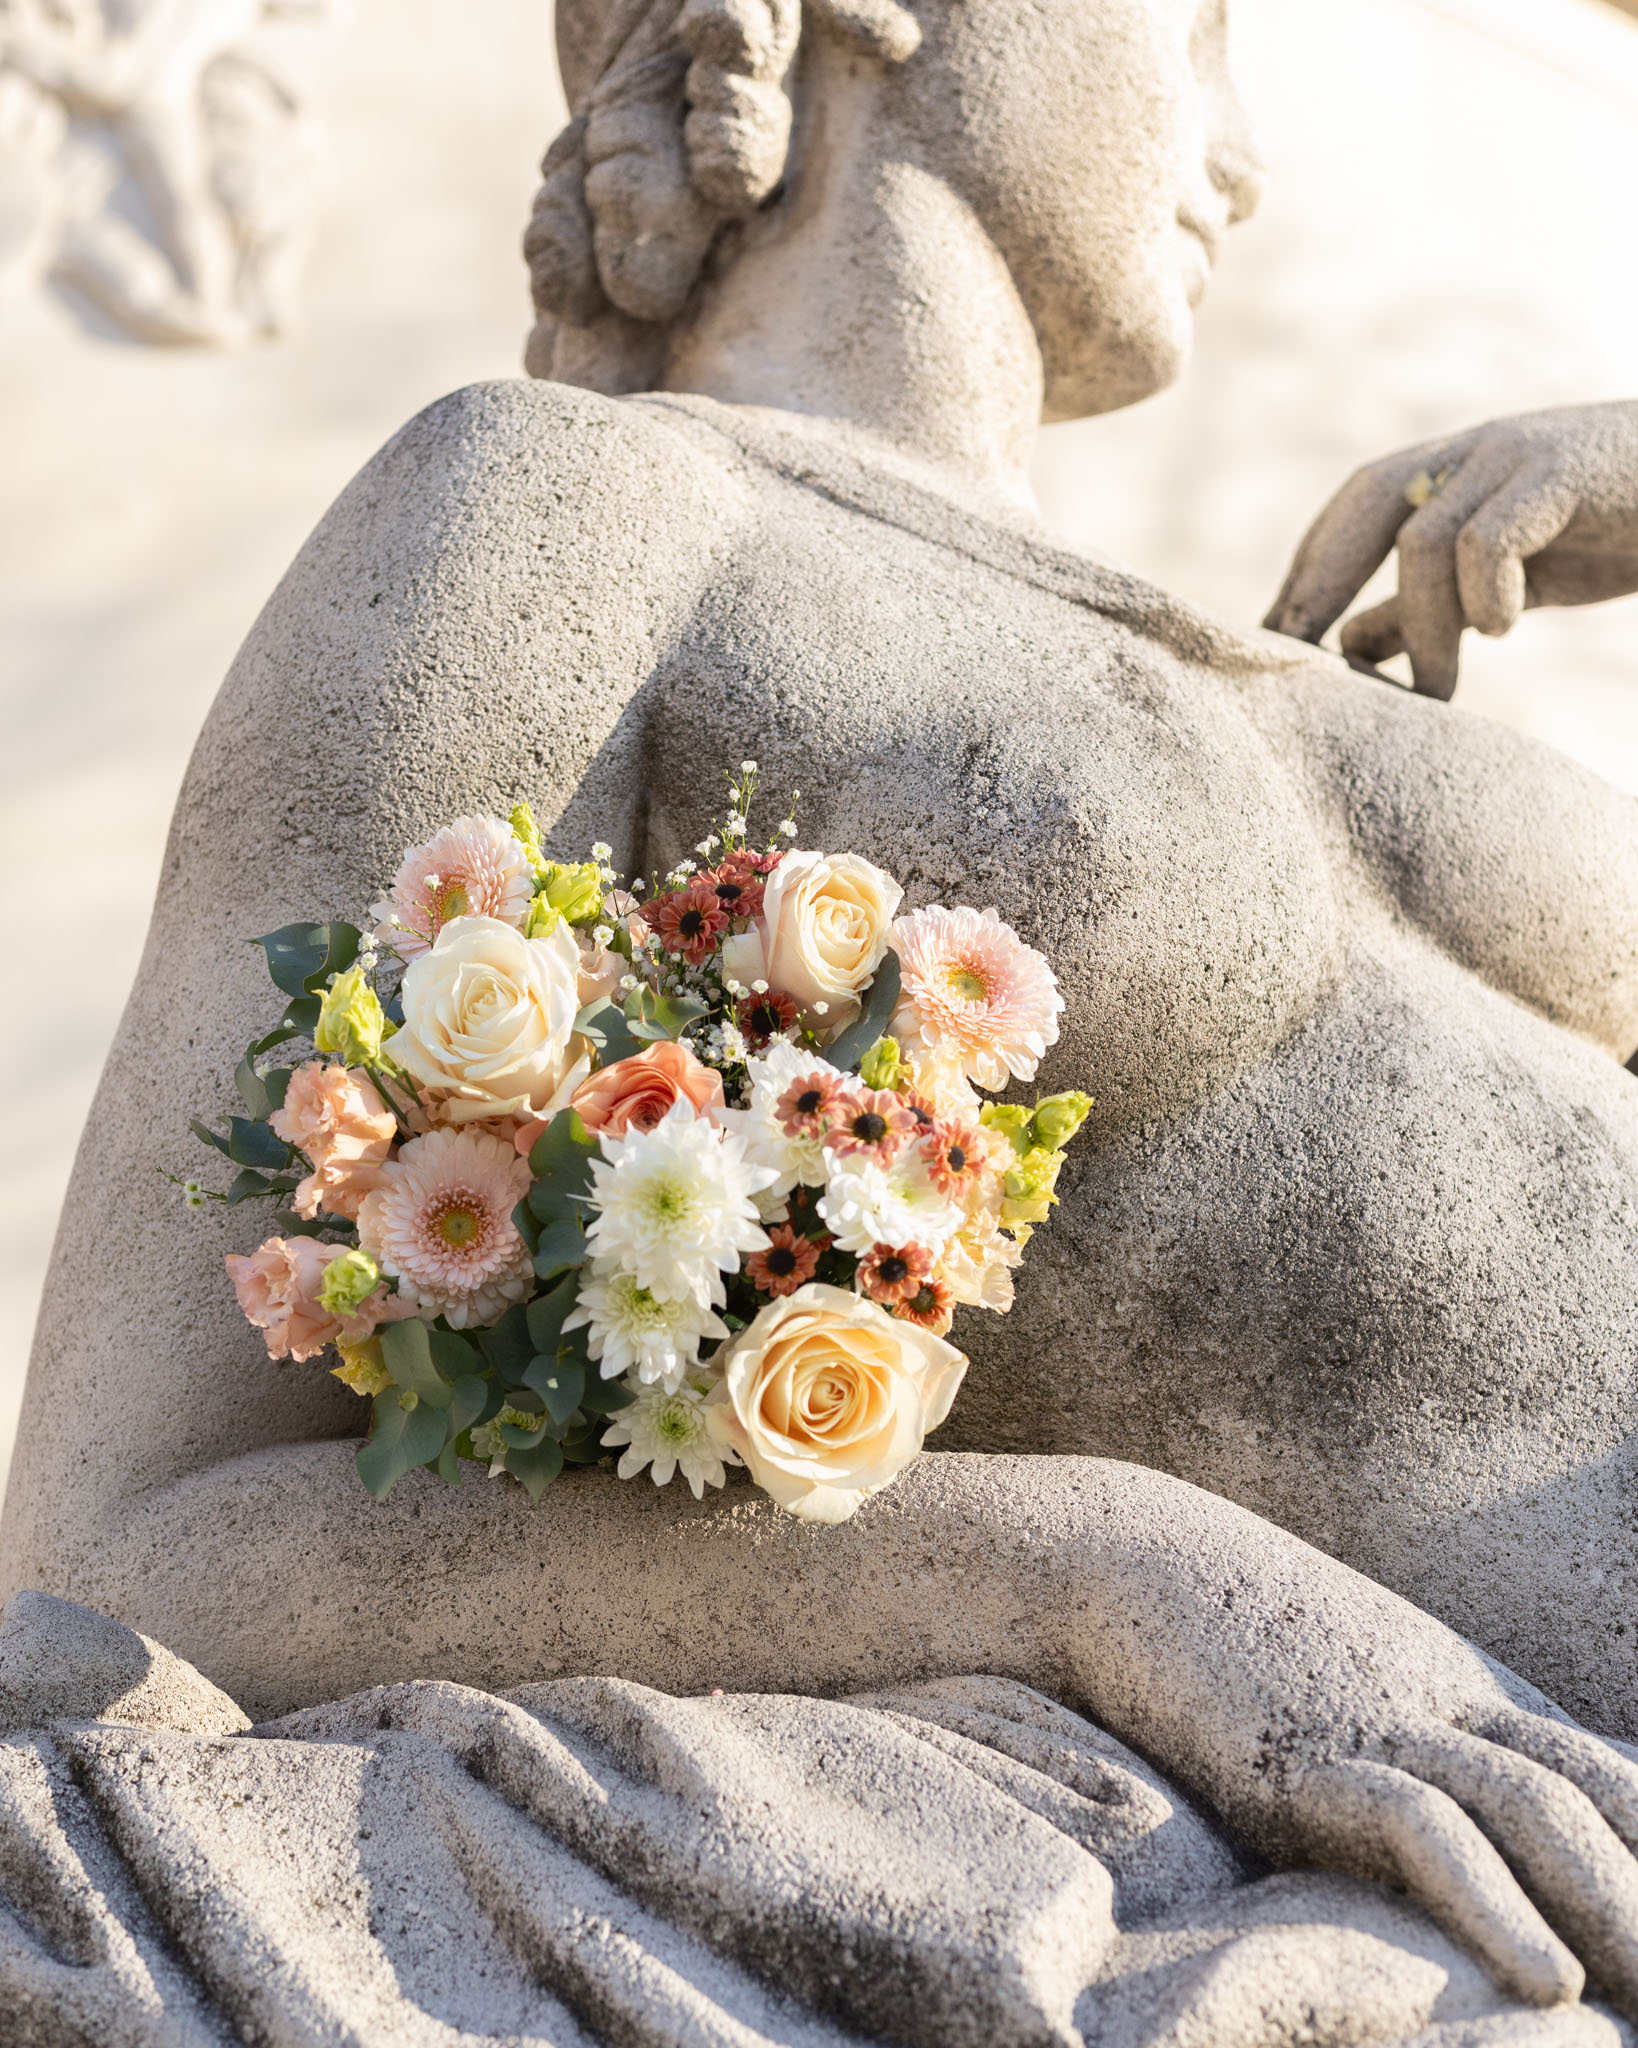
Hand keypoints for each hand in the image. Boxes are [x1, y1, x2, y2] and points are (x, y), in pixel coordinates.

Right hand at [1082, 1467, 1637, 2014]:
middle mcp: (1447, 1704)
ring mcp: (1376, 1723)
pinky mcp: (1300, 1757)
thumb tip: (1488, 1850)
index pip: (1615, 1778)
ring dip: (1622, 1911)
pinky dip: (1495, 1905)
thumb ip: (1431, 1750)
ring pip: (1538, 1814)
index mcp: (1472, 1694)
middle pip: (1605, 1798)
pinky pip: (1421, 1828)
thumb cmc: (1231, 1637)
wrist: (1124, 1556)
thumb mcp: (1357, 1685)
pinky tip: (1549, 1982)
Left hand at [1265, 399, 1637, 698]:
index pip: (1352, 511)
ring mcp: (1519, 454)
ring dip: (1420, 627)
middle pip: (1364, 501)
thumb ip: (1431, 603)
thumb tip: (1352, 644)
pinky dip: (1484, 597)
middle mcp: (1476, 451)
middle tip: (1299, 665)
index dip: (1308, 574)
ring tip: (1436, 691)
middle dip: (1321, 583)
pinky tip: (1505, 630)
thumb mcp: (1512, 578)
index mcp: (1455, 470)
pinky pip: (1488, 540)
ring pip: (1423, 538)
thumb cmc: (1621, 529)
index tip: (1272, 646)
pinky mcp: (1564, 472)